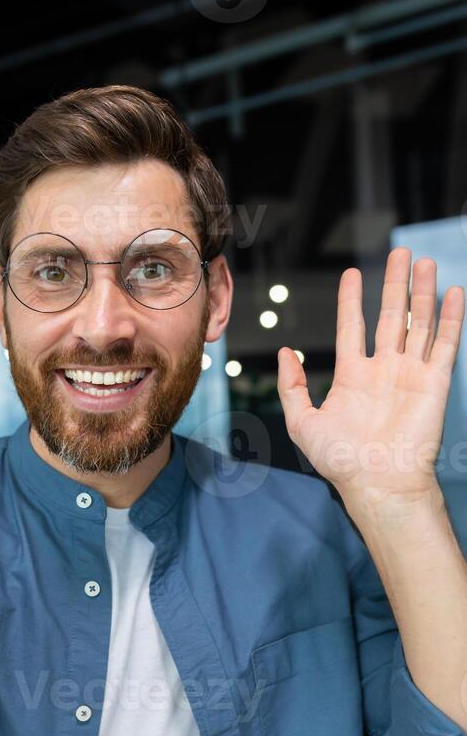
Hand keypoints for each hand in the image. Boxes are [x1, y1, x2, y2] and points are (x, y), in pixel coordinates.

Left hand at [276, 247, 464, 505]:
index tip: (351, 274)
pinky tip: (452, 293)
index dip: (351, 300)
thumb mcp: (302, 423)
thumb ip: (292, 387)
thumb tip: (285, 352)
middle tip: (400, 252)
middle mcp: (384, 370)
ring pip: (418, 323)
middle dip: (395, 284)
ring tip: (423, 261)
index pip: (352, 327)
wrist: (379, 482)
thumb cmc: (340, 460)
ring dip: (422, 292)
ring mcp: (411, 374)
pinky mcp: (435, 383)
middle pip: (390, 316)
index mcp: (353, 376)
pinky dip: (450, 318)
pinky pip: (445, 344)